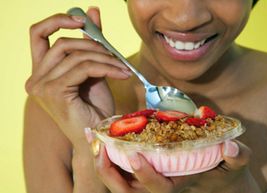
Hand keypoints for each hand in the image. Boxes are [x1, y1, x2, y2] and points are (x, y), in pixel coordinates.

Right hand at [25, 7, 130, 145]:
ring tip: (122, 67)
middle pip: (62, 44)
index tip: (82, 21)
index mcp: (40, 73)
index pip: (38, 35)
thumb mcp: (93, 70)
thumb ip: (90, 42)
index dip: (57, 21)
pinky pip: (84, 68)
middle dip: (94, 46)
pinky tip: (121, 74)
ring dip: (105, 58)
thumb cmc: (95, 107)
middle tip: (116, 56)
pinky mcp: (55, 93)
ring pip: (76, 56)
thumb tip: (91, 11)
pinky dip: (106, 68)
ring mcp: (42, 87)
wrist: (98, 135)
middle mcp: (35, 79)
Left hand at [85, 129, 260, 192]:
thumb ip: (236, 157)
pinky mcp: (142, 170)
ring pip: (117, 180)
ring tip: (92, 138)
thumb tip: (231, 147)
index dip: (146, 175)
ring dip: (102, 162)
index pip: (158, 188)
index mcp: (177, 186)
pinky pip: (118, 168)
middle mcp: (158, 186)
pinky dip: (106, 154)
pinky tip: (98, 136)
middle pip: (126, 190)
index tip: (135, 155)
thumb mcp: (233, 166)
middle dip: (109, 172)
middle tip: (99, 147)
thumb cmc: (221, 171)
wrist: (214, 176)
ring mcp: (147, 180)